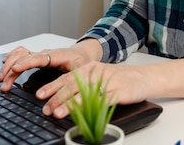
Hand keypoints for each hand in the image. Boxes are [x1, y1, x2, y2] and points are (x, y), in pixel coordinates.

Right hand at [0, 45, 86, 91]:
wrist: (83, 53)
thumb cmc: (82, 62)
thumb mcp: (81, 71)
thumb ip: (72, 80)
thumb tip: (63, 93)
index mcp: (56, 56)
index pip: (38, 58)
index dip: (25, 63)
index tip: (14, 69)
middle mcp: (45, 53)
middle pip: (24, 56)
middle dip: (11, 69)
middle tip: (4, 84)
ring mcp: (40, 54)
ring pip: (20, 54)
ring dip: (9, 64)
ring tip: (1, 79)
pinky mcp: (37, 57)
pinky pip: (21, 53)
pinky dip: (11, 57)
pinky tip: (5, 65)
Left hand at [34, 61, 151, 117]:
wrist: (144, 77)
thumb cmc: (120, 78)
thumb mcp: (98, 76)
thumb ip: (82, 83)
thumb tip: (60, 95)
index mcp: (90, 68)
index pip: (67, 77)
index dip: (52, 87)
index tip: (39, 95)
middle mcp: (97, 73)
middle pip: (73, 85)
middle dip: (57, 97)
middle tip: (45, 108)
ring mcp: (108, 83)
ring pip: (85, 93)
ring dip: (69, 104)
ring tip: (57, 113)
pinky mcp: (118, 92)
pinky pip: (102, 101)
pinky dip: (91, 108)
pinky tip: (83, 114)